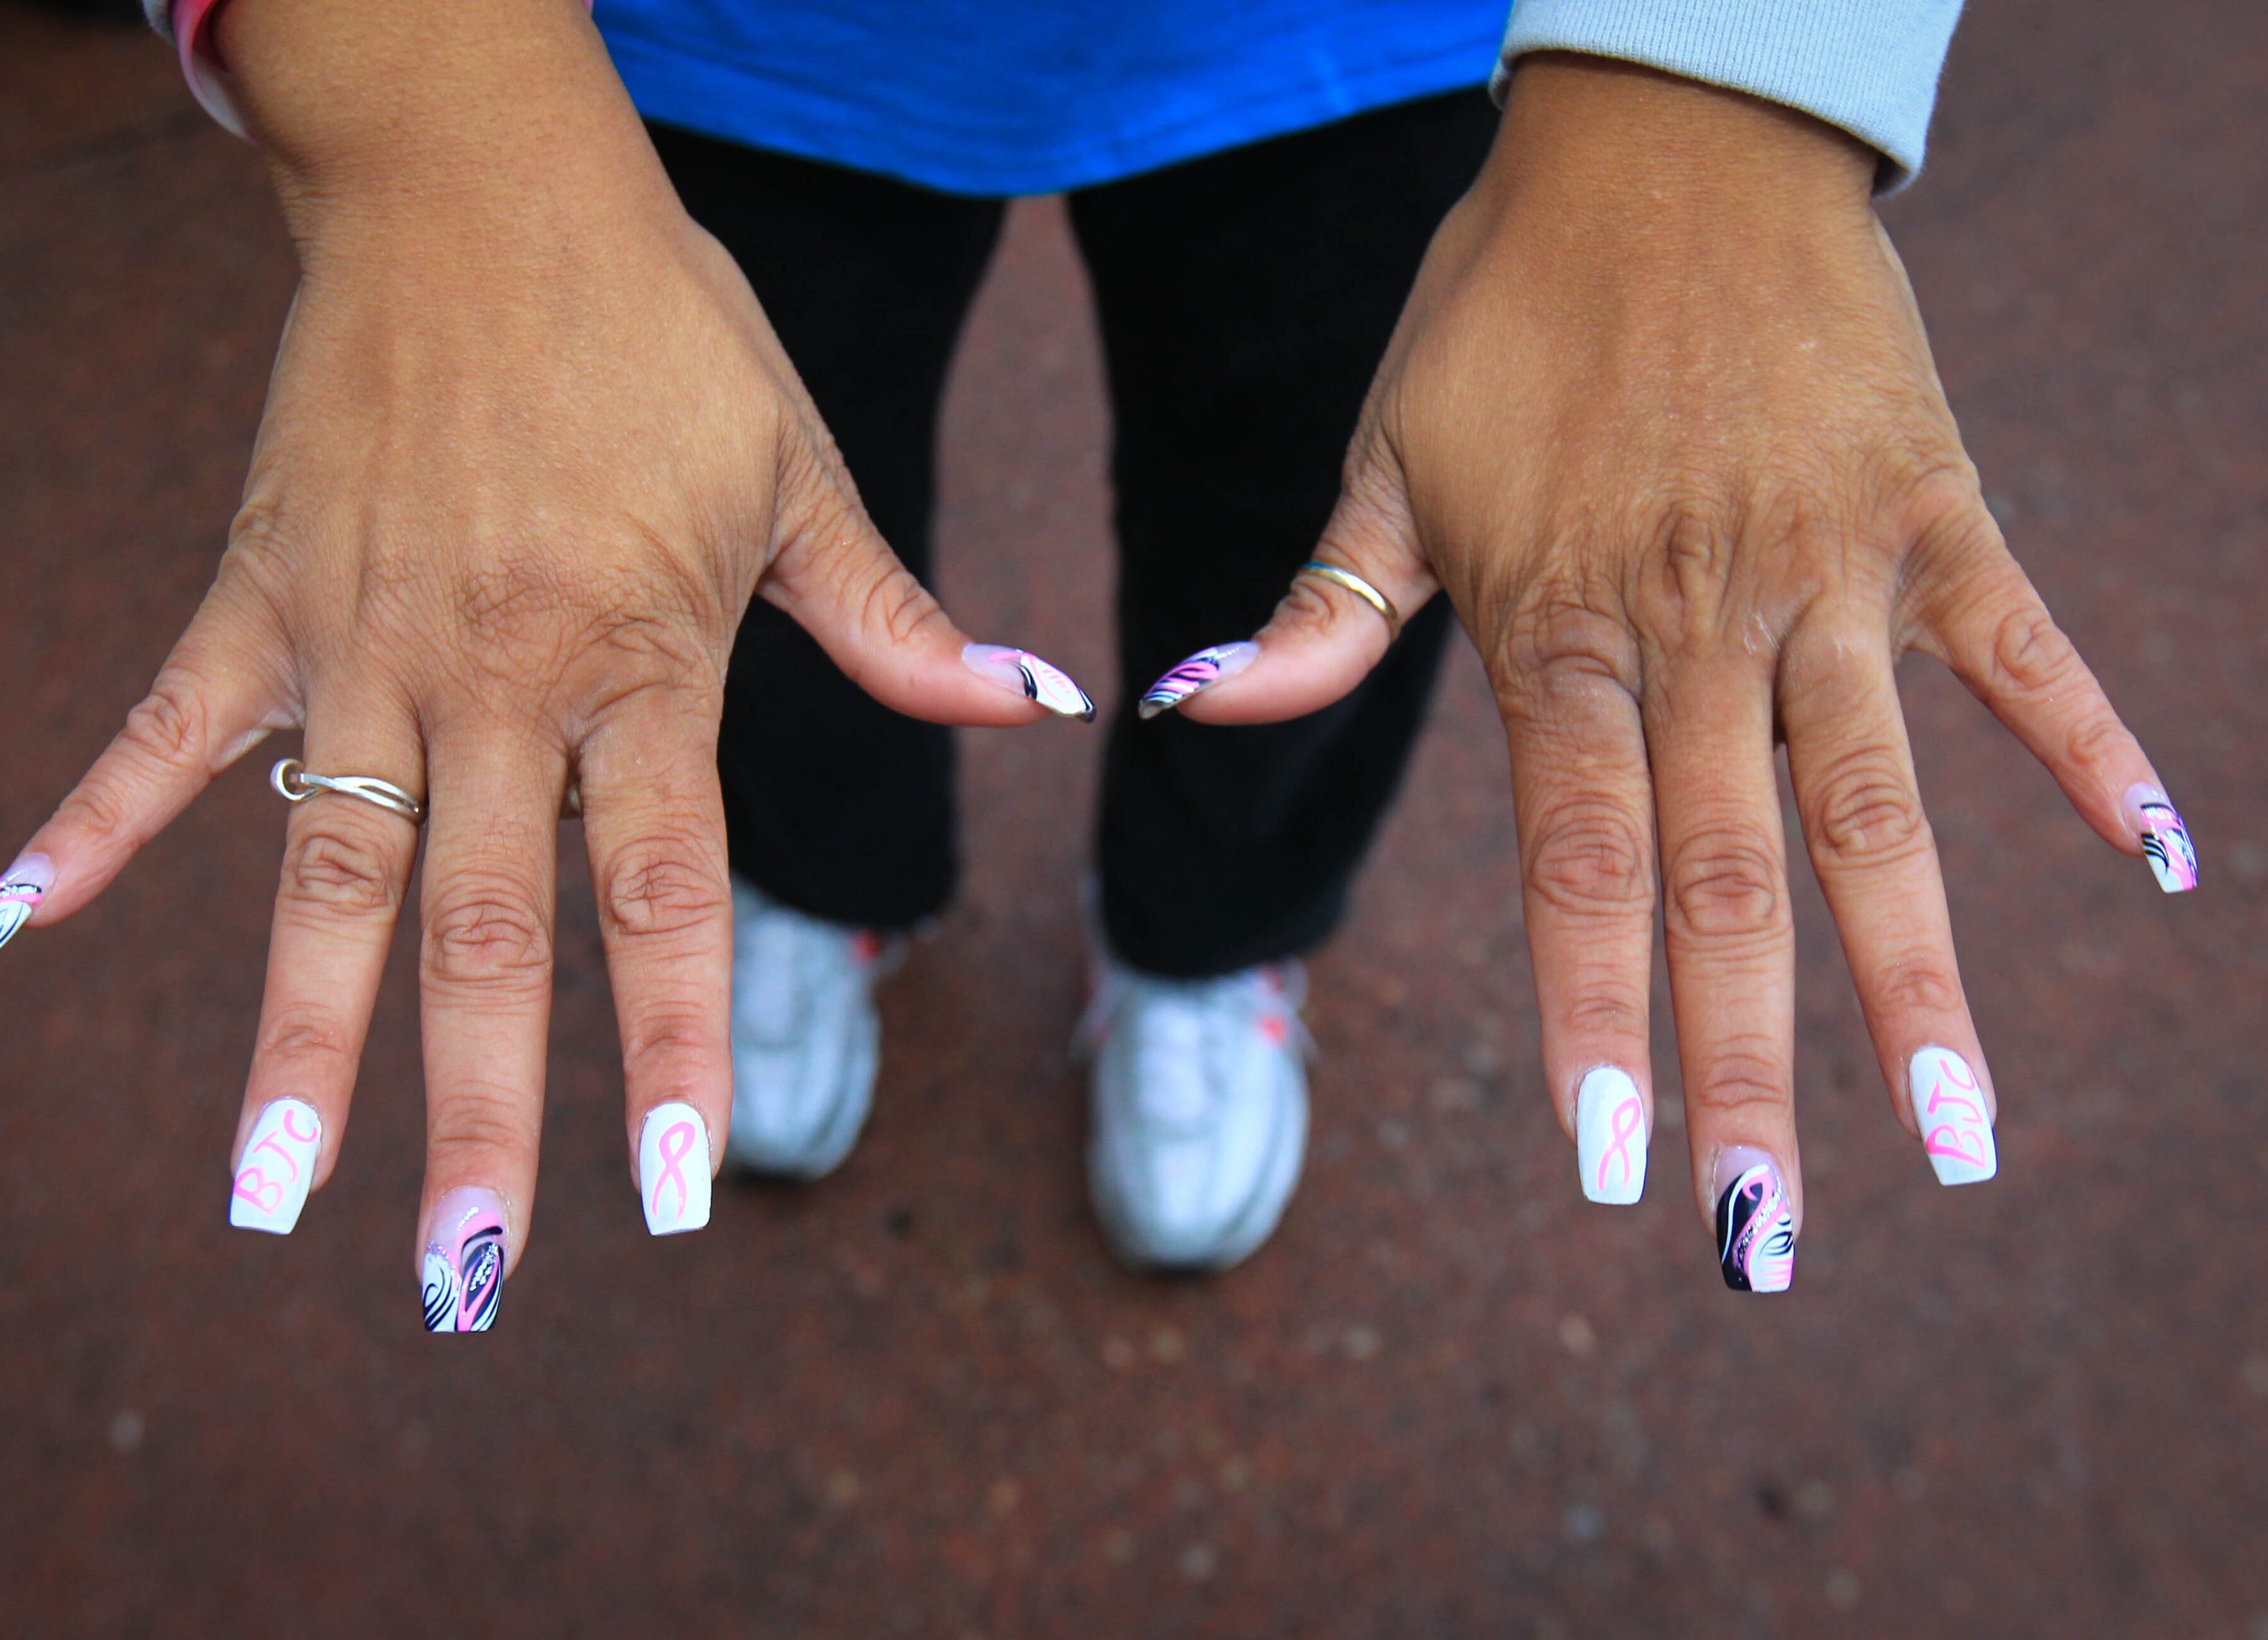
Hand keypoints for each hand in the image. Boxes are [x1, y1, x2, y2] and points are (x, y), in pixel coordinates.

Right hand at [0, 0, 1089, 1325]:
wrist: (484, 180)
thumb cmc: (661, 328)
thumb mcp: (799, 470)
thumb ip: (895, 621)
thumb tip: (1036, 699)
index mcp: (640, 661)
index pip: (664, 895)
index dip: (674, 1051)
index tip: (677, 1199)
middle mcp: (495, 677)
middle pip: (489, 933)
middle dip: (477, 1116)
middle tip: (461, 1281)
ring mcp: (362, 641)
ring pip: (331, 872)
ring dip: (296, 1037)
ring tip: (263, 1190)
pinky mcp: (261, 589)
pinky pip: (167, 724)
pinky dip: (94, 817)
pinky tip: (13, 920)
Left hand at [1145, 55, 2193, 1285]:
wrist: (1662, 136)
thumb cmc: (1503, 307)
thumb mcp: (1385, 454)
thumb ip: (1316, 610)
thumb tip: (1185, 709)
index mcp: (1559, 630)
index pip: (1576, 864)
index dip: (1592, 1017)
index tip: (1605, 1167)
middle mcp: (1699, 627)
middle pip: (1730, 883)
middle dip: (1744, 1069)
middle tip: (1760, 1240)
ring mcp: (1830, 574)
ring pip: (1881, 810)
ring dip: (1919, 982)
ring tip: (1956, 1142)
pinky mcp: (1932, 512)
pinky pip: (2021, 651)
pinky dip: (2091, 746)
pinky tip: (2158, 862)